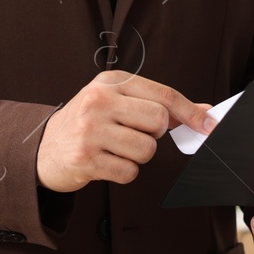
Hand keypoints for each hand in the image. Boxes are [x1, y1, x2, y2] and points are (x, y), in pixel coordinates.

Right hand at [35, 71, 214, 191]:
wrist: (43, 149)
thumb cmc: (89, 123)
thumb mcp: (119, 103)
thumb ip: (160, 105)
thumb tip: (205, 112)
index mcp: (112, 81)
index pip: (163, 95)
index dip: (191, 112)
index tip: (210, 125)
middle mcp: (99, 101)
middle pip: (158, 122)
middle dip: (154, 135)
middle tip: (133, 134)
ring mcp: (90, 129)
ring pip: (146, 149)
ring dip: (138, 156)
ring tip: (116, 149)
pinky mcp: (85, 158)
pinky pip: (129, 172)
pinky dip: (125, 172)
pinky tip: (107, 162)